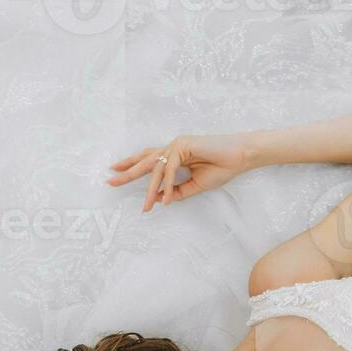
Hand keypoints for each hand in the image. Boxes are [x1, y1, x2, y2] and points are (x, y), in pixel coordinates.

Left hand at [107, 134, 249, 211]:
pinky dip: (167, 184)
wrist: (240, 158)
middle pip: (144, 160)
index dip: (132, 164)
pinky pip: (170, 167)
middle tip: (111, 181)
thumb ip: (178, 191)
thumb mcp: (196, 185)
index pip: (148, 159)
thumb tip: (159, 199)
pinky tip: (167, 197)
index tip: (116, 171)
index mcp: (175, 155)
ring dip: (149, 188)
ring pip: (156, 168)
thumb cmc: (222, 168)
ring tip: (144, 205)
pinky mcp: (183, 144)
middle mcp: (172, 148)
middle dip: (127, 172)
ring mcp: (176, 144)